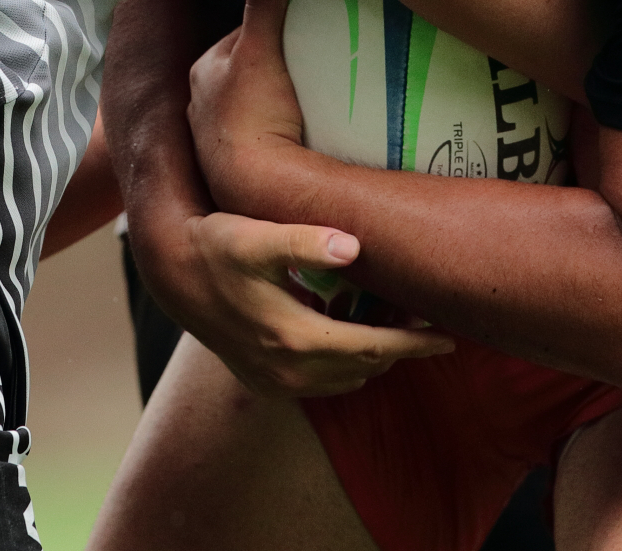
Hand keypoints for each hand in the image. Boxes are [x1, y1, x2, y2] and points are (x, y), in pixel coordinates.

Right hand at [141, 210, 453, 397]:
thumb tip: (354, 246)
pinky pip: (321, 382)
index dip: (414, 342)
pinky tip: (341, 328)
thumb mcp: (257, 238)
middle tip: (419, 314)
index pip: (373, 347)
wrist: (173, 273)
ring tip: (382, 316)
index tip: (449, 337)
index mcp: (296, 339)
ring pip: (346, 377)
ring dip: (370, 353)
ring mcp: (276, 382)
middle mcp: (288, 371)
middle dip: (398, 345)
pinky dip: (342, 362)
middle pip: (366, 365)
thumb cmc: (217, 246)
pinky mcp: (265, 383)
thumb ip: (305, 242)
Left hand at [188, 0, 309, 211]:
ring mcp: (215, 135)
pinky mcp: (233, 165)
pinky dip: (274, 127)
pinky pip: (258, 134)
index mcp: (204, 70)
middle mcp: (200, 101)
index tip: (298, 25)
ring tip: (308, 95)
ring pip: (248, 105)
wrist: (253, 185)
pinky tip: (296, 130)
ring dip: (272, 98)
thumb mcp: (259, 48)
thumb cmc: (253, 112)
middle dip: (268, 63)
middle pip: (242, 71)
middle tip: (308, 61)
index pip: (239, 36)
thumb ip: (266, 3)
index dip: (267, 27)